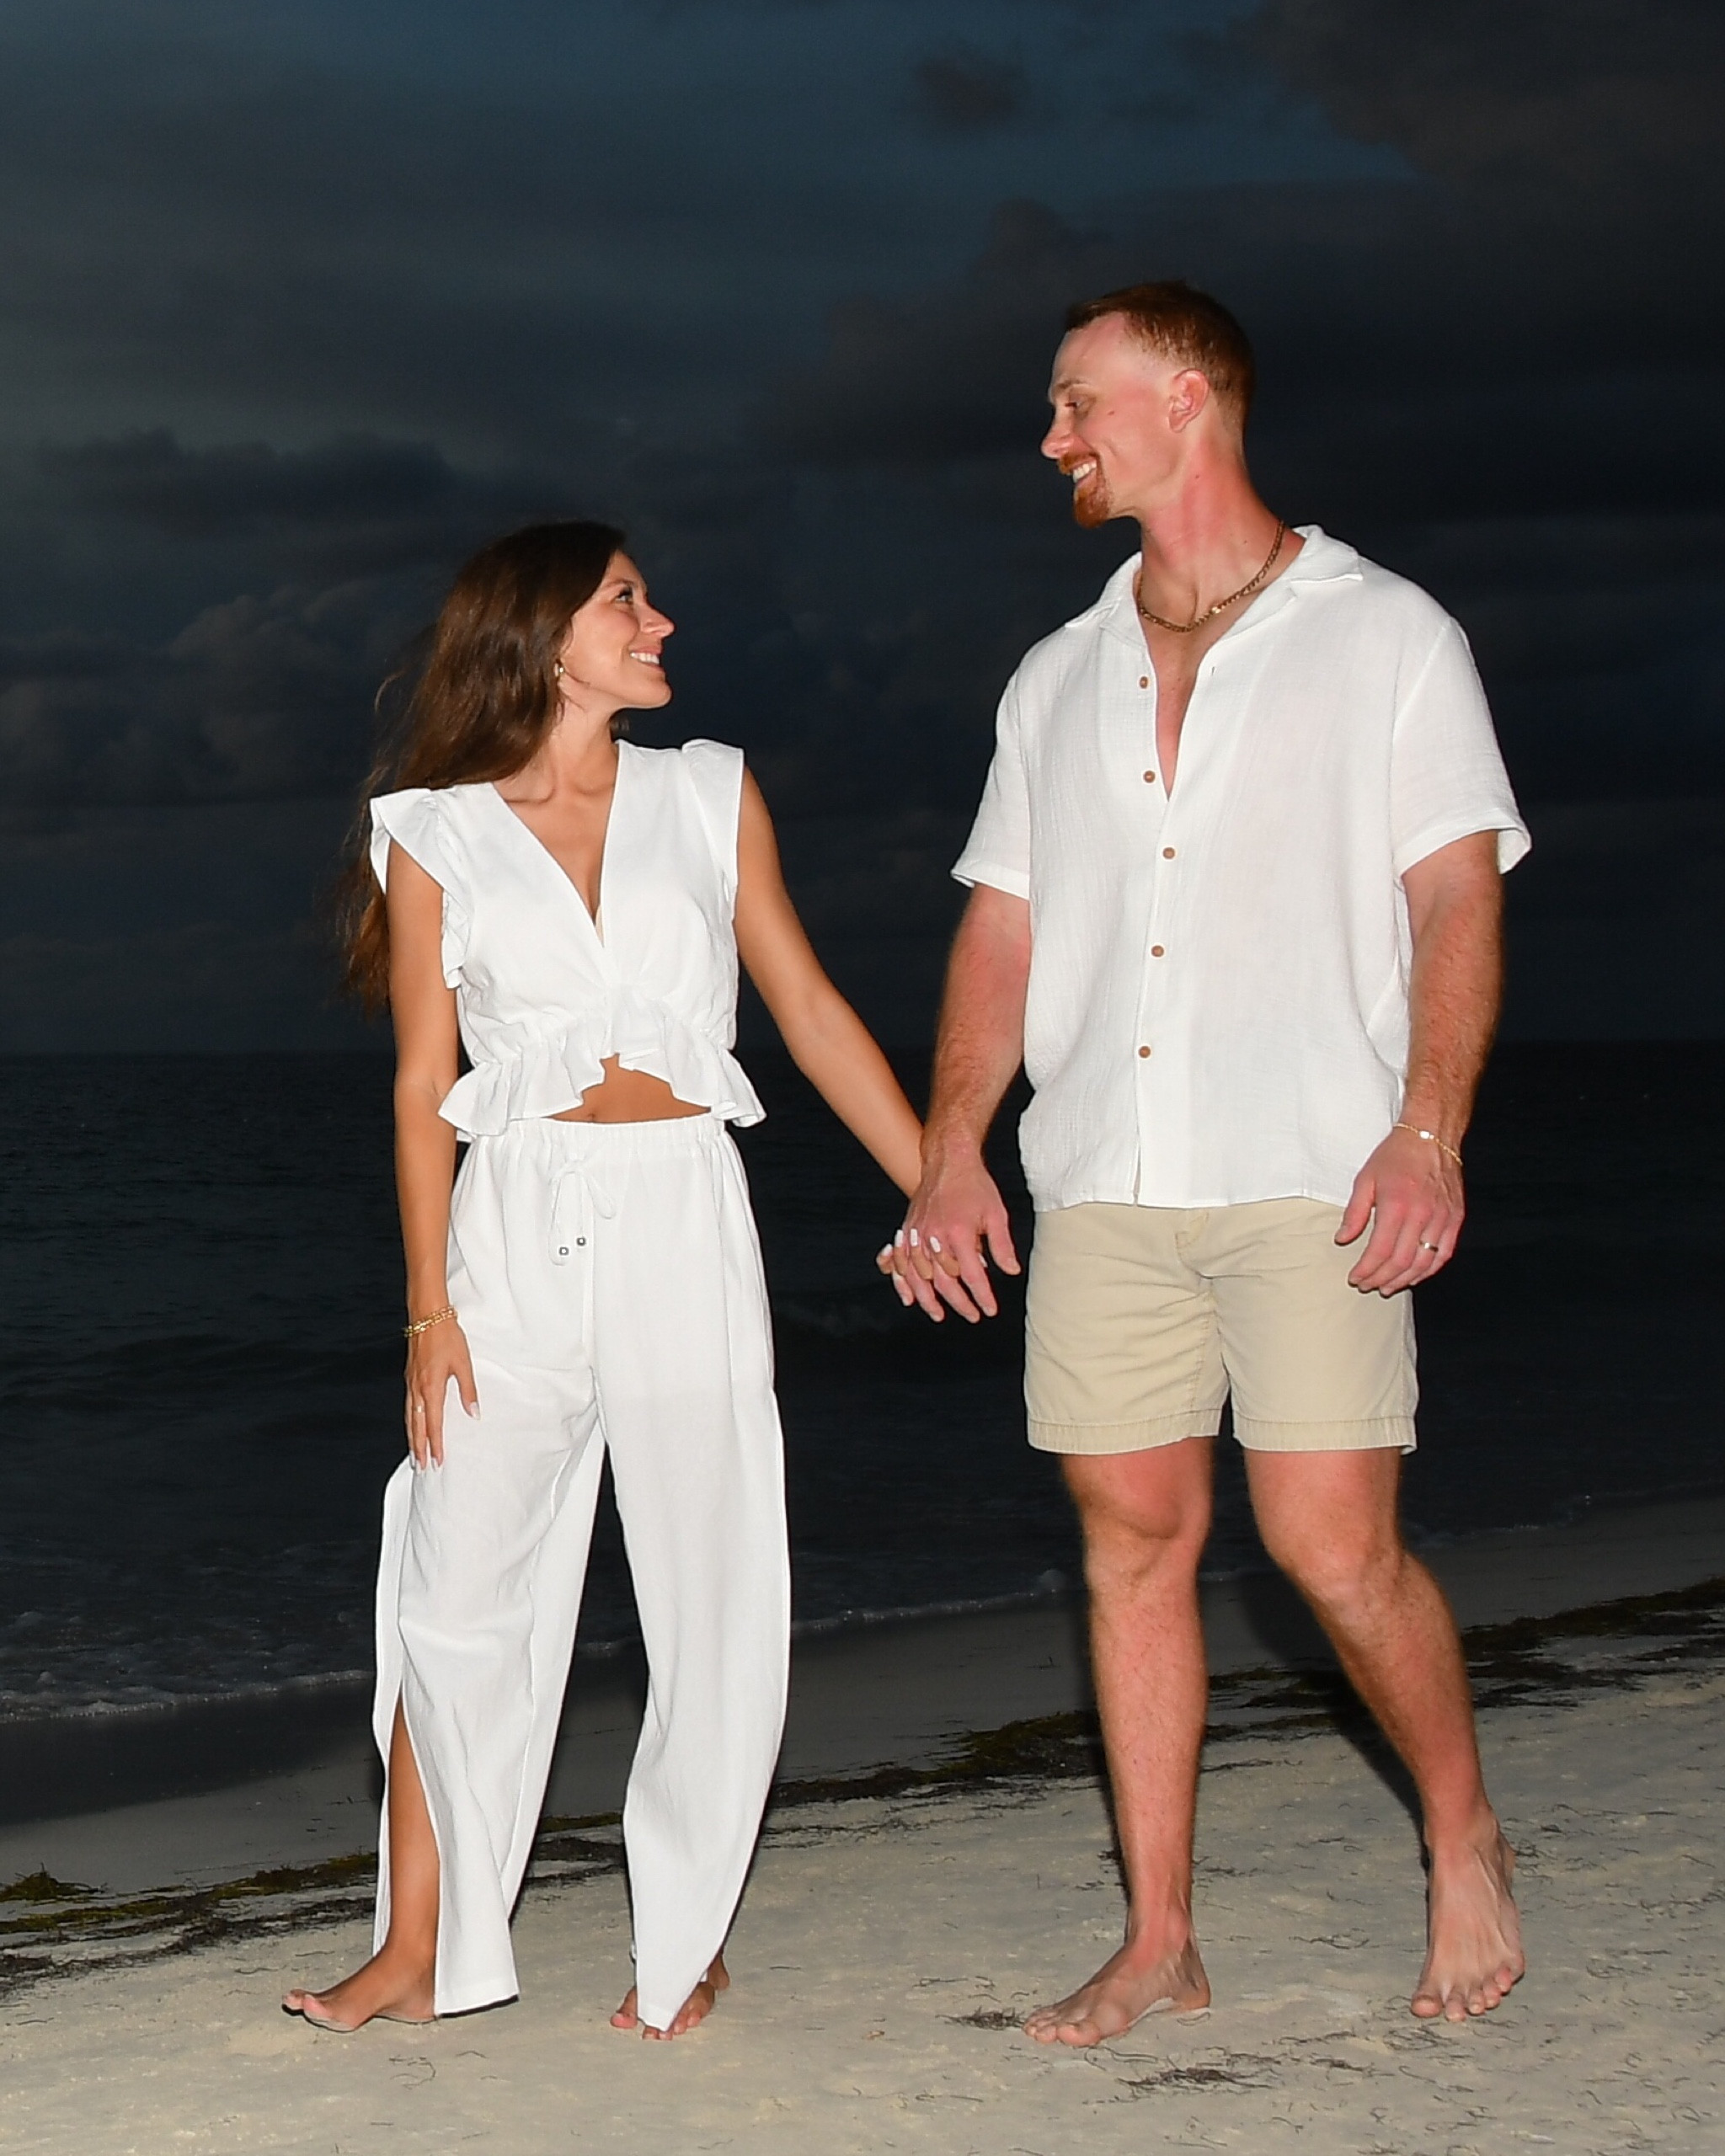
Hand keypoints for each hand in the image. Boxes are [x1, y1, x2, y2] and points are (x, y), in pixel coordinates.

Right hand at [405, 1315, 478, 1467]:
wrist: (427, 1316)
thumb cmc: (446, 1337)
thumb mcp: (463, 1363)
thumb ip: (468, 1390)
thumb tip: (474, 1413)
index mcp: (431, 1388)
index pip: (434, 1424)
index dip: (436, 1444)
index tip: (438, 1461)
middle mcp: (417, 1389)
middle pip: (416, 1426)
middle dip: (418, 1448)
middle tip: (420, 1467)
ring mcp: (411, 1384)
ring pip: (409, 1418)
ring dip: (411, 1438)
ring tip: (413, 1454)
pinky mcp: (409, 1377)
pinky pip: (408, 1406)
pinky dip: (409, 1421)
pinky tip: (412, 1426)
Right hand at [876, 1149, 1020, 1323]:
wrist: (948, 1160)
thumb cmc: (974, 1185)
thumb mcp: (996, 1214)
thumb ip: (1002, 1245)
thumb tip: (1011, 1271)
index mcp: (959, 1234)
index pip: (972, 1276)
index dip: (982, 1296)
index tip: (989, 1310)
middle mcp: (935, 1237)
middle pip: (945, 1282)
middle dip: (960, 1303)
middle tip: (973, 1315)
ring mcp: (917, 1235)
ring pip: (919, 1277)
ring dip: (929, 1300)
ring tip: (939, 1315)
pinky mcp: (907, 1231)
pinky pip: (900, 1263)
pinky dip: (902, 1282)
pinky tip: (908, 1297)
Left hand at [1336, 1126, 1463, 1294]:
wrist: (1431, 1136)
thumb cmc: (1395, 1156)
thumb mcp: (1365, 1179)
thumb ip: (1354, 1213)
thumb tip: (1342, 1240)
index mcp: (1396, 1205)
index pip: (1380, 1251)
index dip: (1366, 1270)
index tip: (1355, 1278)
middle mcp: (1422, 1215)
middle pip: (1402, 1262)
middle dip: (1382, 1279)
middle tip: (1368, 1286)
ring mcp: (1442, 1218)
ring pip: (1424, 1263)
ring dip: (1404, 1280)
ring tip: (1388, 1287)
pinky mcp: (1456, 1218)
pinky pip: (1444, 1254)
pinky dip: (1429, 1270)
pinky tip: (1415, 1276)